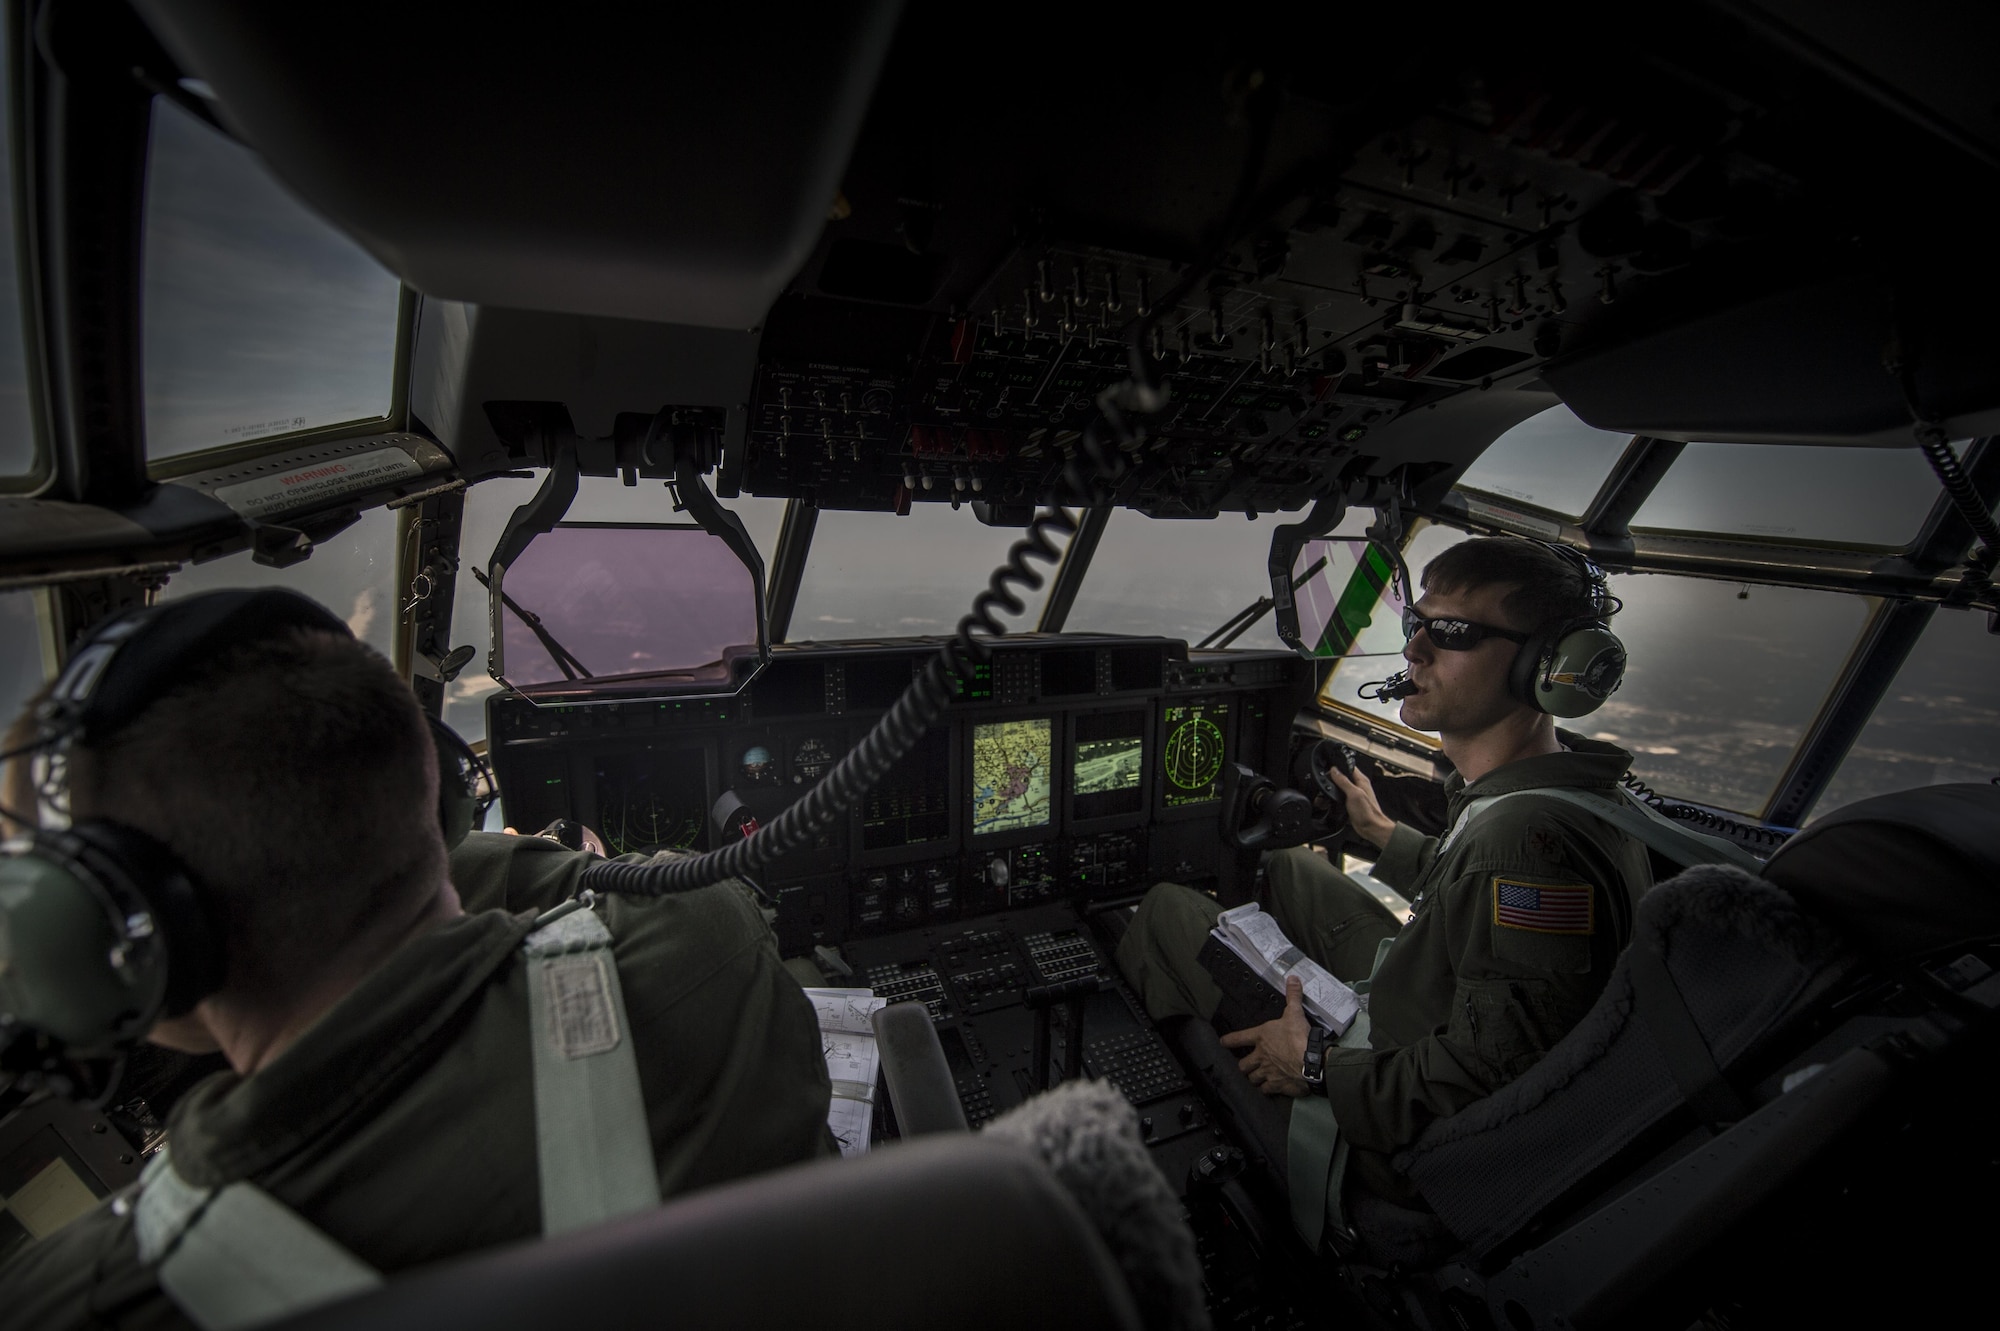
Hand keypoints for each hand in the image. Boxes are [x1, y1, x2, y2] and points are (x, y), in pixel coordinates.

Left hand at [1219, 975, 1312, 1097]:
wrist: (1310, 1062)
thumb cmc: (1299, 1036)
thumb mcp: (1295, 1013)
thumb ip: (1292, 996)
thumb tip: (1292, 977)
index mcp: (1261, 1037)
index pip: (1238, 1038)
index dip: (1229, 1040)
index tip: (1223, 1042)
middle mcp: (1260, 1056)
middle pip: (1243, 1065)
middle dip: (1244, 1065)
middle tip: (1247, 1065)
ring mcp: (1267, 1073)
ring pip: (1252, 1079)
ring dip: (1253, 1078)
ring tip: (1256, 1077)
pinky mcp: (1277, 1086)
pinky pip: (1266, 1090)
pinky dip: (1266, 1089)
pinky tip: (1269, 1088)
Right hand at [1326, 761, 1393, 850]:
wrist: (1371, 828)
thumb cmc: (1368, 812)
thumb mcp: (1354, 794)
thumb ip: (1343, 781)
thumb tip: (1334, 770)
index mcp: (1361, 781)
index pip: (1348, 767)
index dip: (1338, 766)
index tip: (1329, 769)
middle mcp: (1358, 787)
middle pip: (1342, 778)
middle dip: (1332, 780)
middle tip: (1325, 784)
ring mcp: (1354, 796)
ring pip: (1339, 789)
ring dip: (1331, 792)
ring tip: (1325, 795)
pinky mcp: (1350, 805)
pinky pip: (1339, 799)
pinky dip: (1332, 801)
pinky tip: (1328, 803)